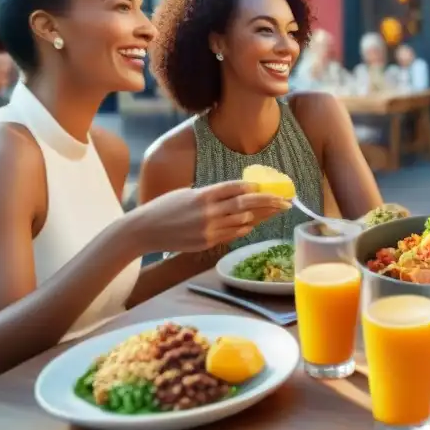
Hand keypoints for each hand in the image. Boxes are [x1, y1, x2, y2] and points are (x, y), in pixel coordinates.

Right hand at [127, 181, 290, 253]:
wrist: (144, 231)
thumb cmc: (164, 207)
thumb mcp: (187, 193)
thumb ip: (210, 193)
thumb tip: (236, 192)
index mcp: (202, 194)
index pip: (235, 188)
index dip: (254, 188)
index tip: (268, 187)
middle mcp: (208, 211)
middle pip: (245, 205)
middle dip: (269, 203)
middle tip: (286, 202)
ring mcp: (208, 229)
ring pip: (243, 222)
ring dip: (261, 216)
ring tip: (275, 212)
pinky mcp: (206, 242)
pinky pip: (232, 234)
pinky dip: (245, 228)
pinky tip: (254, 224)